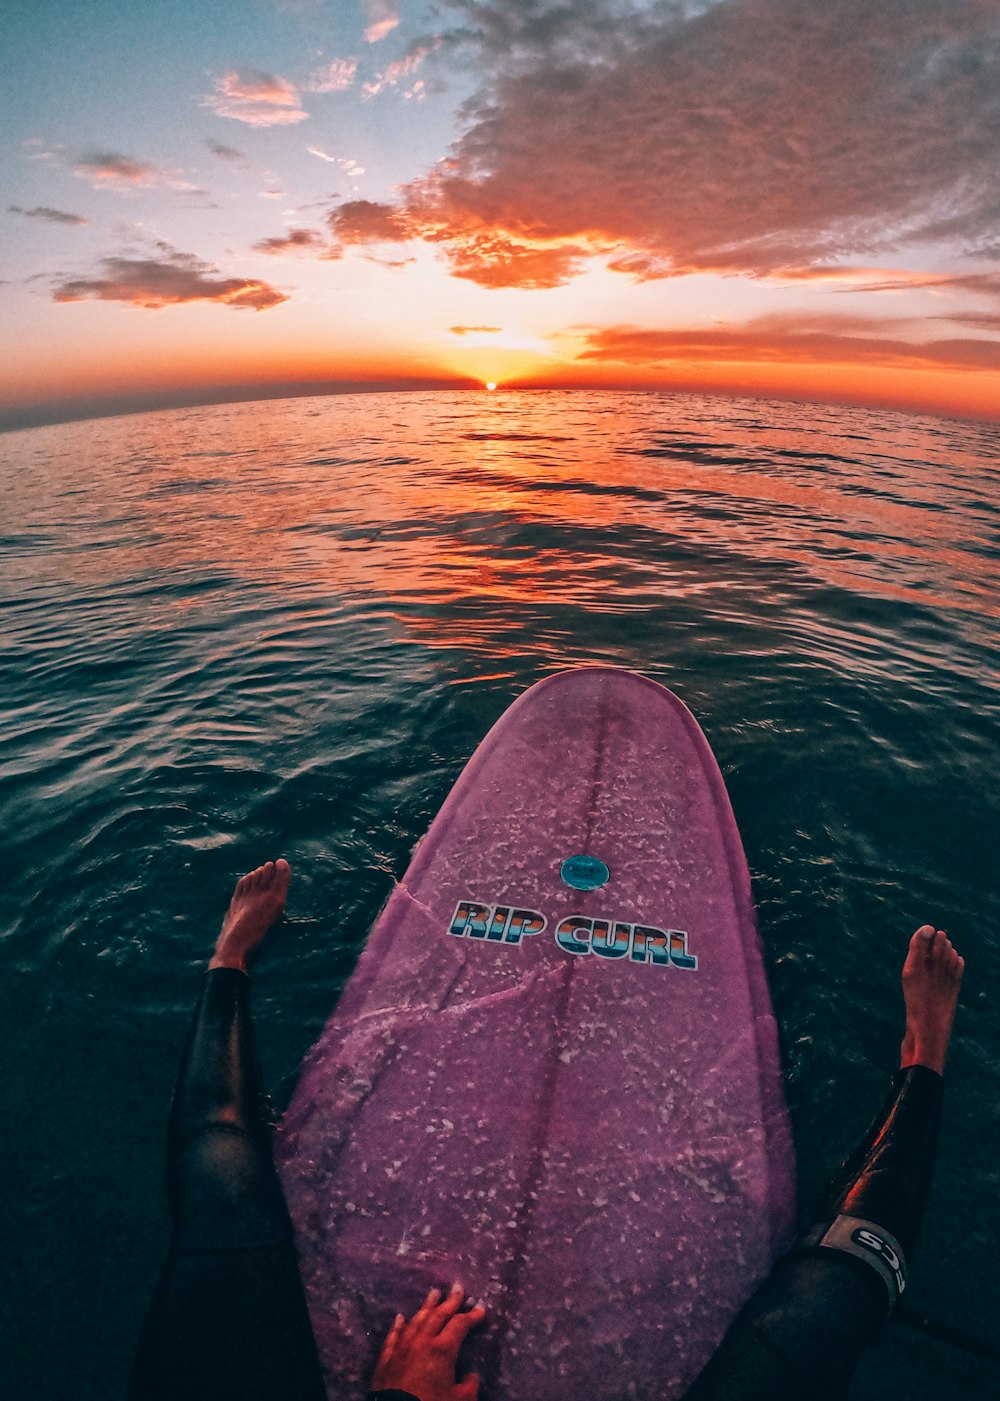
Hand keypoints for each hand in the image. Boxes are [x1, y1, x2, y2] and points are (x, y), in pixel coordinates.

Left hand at [371, 1283, 485, 1400]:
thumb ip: (469, 1386)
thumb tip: (470, 1376)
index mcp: (442, 1350)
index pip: (459, 1325)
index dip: (471, 1316)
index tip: (480, 1309)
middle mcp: (422, 1342)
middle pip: (438, 1316)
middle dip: (450, 1301)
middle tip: (458, 1288)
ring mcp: (402, 1348)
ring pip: (416, 1321)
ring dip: (426, 1307)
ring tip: (434, 1294)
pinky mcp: (386, 1359)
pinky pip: (393, 1336)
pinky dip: (398, 1326)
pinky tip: (400, 1317)